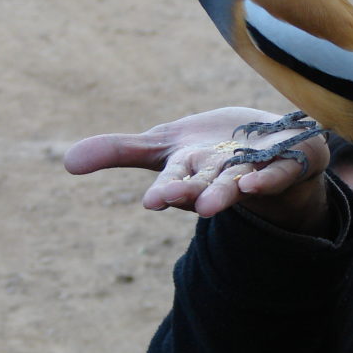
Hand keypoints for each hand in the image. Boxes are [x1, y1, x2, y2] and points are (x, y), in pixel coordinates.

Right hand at [64, 108, 330, 229]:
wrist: (269, 148)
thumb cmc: (210, 151)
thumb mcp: (164, 147)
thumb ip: (119, 152)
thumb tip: (66, 162)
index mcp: (191, 172)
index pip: (175, 182)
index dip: (165, 190)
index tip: (152, 199)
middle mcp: (220, 176)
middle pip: (204, 186)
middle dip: (189, 194)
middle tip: (169, 200)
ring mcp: (254, 171)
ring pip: (237, 183)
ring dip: (224, 193)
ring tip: (212, 205)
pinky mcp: (285, 163)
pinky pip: (277, 173)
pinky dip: (268, 178)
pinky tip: (256, 183)